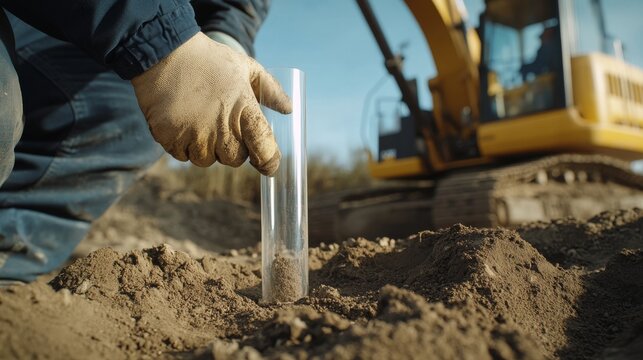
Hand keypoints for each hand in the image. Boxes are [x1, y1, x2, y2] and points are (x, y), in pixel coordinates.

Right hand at [131, 32, 291, 174]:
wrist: (165, 52)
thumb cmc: (210, 61)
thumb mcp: (246, 68)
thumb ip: (270, 90)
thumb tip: (289, 109)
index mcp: (244, 110)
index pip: (264, 149)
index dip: (269, 160)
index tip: (268, 164)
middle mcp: (222, 127)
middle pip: (235, 160)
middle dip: (233, 148)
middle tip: (223, 125)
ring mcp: (195, 135)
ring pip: (207, 160)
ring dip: (207, 148)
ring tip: (201, 120)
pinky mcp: (171, 138)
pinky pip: (183, 156)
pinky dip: (184, 145)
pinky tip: (183, 121)